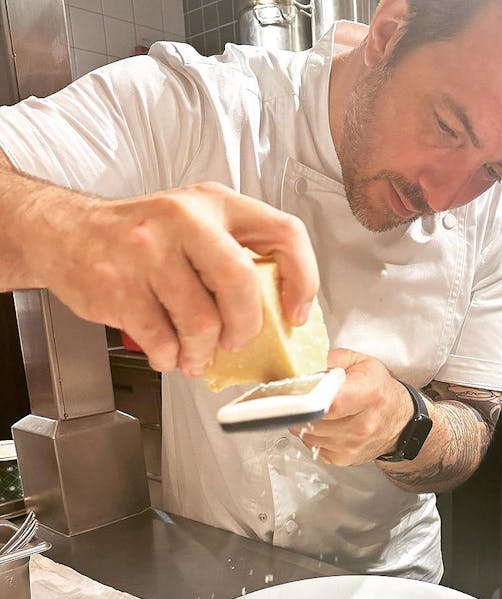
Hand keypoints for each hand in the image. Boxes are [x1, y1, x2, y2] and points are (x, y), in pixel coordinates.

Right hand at [39, 182, 318, 374]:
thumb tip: (277, 315)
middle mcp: (183, 218)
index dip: (301, 280)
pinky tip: (168, 351)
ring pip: (200, 322)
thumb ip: (234, 255)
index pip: (284, 233)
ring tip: (195, 355)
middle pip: (240, 283)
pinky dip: (170, 357)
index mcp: (215, 202)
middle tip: (237, 342)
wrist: (64, 232)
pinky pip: (163, 340)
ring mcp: (147, 251)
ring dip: (202, 352)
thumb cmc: (141, 237)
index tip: (294, 314)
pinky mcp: (119, 286)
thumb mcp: (194, 225)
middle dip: (245, 327)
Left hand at [291, 349, 412, 465]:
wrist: (399, 421)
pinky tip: (326, 425)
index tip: (301, 392)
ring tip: (321, 411)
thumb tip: (304, 365)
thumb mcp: (361, 363)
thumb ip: (332, 360)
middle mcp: (363, 424)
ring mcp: (353, 445)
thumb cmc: (380, 391)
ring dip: (307, 422)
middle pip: (314, 420)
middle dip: (304, 408)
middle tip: (310, 398)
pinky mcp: (344, 459)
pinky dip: (314, 436)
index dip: (310, 398)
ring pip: (308, 435)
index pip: (330, 403)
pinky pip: (313, 447)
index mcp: (369, 394)